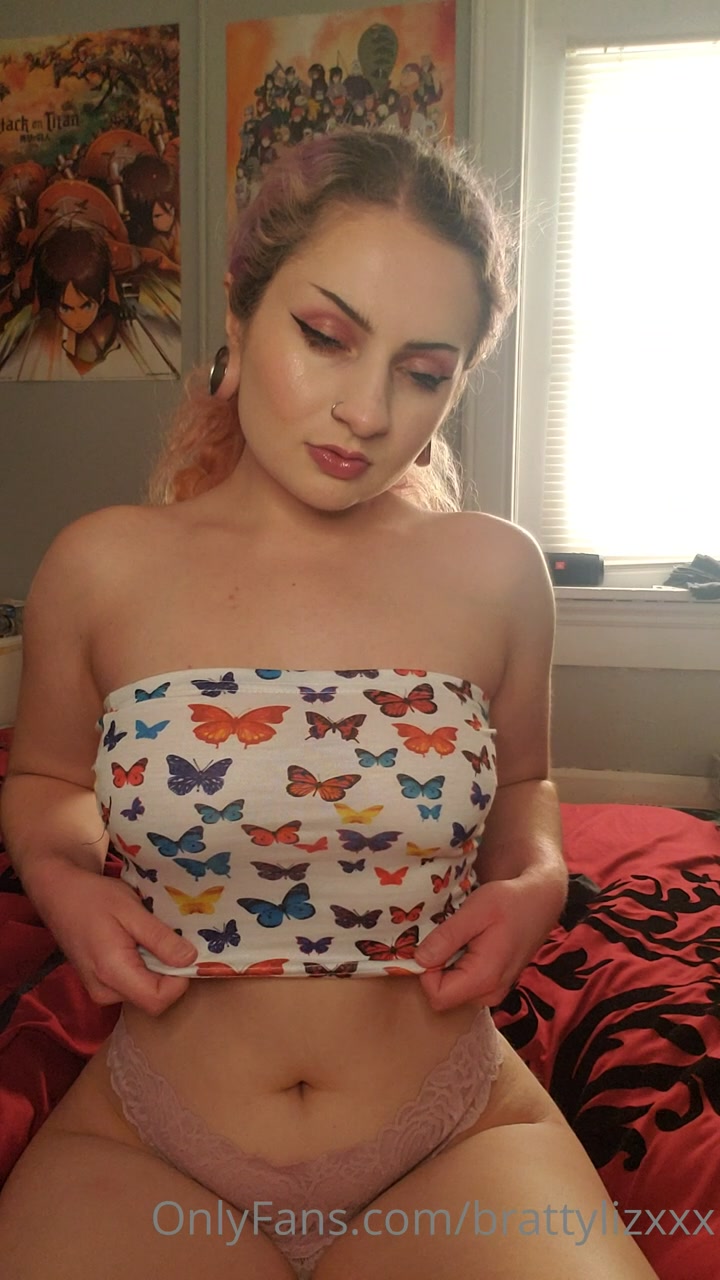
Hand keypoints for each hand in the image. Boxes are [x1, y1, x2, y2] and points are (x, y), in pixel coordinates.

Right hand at [24, 857, 197, 1015]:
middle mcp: (104, 992)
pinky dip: (143, 968)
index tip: (184, 951)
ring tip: (150, 937)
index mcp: (112, 974)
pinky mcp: (99, 986)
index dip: (179, 979)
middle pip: (153, 998)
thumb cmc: (94, 898)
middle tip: (169, 938)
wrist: (59, 895)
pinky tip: (137, 943)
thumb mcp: (132, 911)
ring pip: (144, 992)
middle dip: (169, 972)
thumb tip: (190, 960)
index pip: (158, 1000)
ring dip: (156, 969)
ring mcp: (100, 991)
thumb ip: (160, 938)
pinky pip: (132, 985)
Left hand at [414, 873, 565, 1011]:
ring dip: (448, 965)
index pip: (437, 996)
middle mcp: (490, 993)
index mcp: (485, 979)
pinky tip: (469, 942)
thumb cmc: (509, 902)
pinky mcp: (495, 984)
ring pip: (452, 990)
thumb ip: (447, 937)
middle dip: (437, 967)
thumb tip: (419, 960)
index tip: (435, 943)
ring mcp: (494, 991)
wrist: (539, 901)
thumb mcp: (475, 911)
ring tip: (461, 937)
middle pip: (444, 994)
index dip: (427, 971)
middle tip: (448, 936)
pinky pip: (464, 984)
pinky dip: (459, 965)